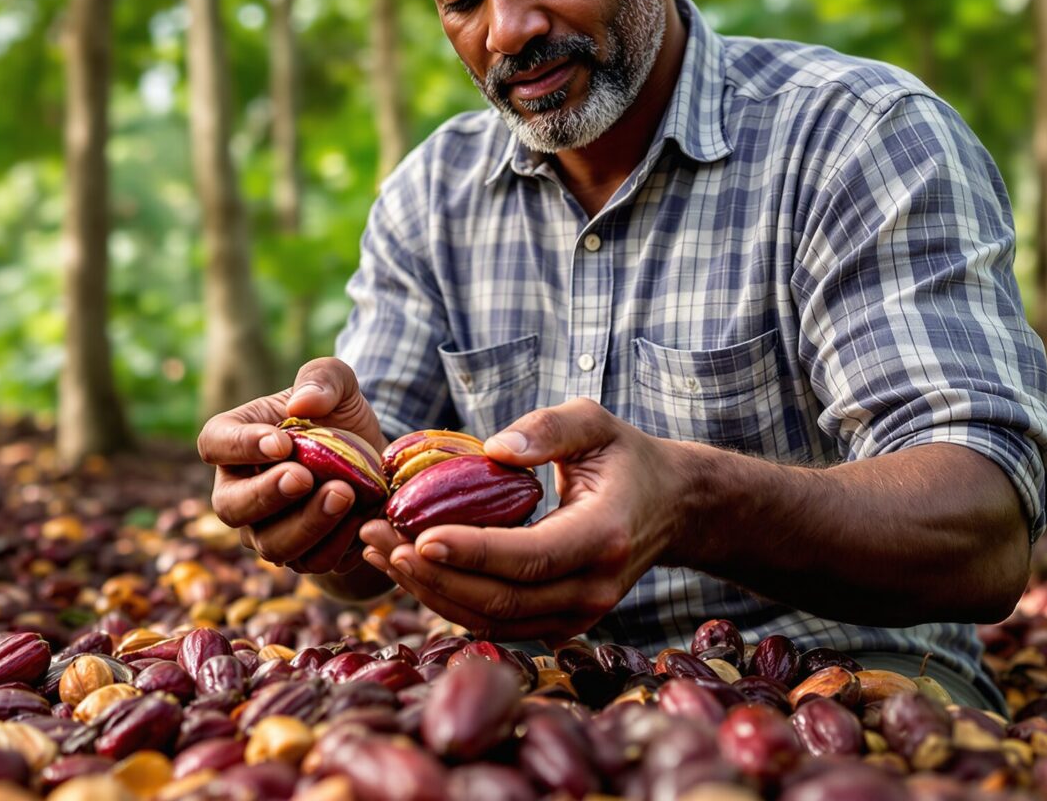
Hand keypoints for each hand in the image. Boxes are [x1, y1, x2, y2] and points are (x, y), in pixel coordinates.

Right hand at [196, 358, 386, 573]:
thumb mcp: (339, 383)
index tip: (281, 443)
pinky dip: (336, 544)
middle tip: (304, 477)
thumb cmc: (340, 415)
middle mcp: (240, 491)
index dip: (239, 447)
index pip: (214, 444)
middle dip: (267, 495)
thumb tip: (303, 403)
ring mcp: (266, 530)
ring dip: (307, 524)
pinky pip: (311, 562)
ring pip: (272, 544)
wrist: (374, 460)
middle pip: (231, 507)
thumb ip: (322, 379)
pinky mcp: (302, 556)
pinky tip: (361, 518)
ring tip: (344, 494)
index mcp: (235, 441)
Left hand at [359, 398, 688, 639]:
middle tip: (375, 537)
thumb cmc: (626, 457)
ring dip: (429, 592)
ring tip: (376, 550)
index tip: (416, 534)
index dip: (471, 551)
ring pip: (492, 621)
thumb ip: (550, 427)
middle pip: (502, 599)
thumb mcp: (596, 423)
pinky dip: (447, 601)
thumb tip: (496, 447)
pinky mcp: (560, 624)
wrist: (672, 507)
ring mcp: (580, 615)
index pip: (530, 556)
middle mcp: (595, 588)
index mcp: (604, 536)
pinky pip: (496, 623)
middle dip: (432, 574)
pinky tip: (407, 569)